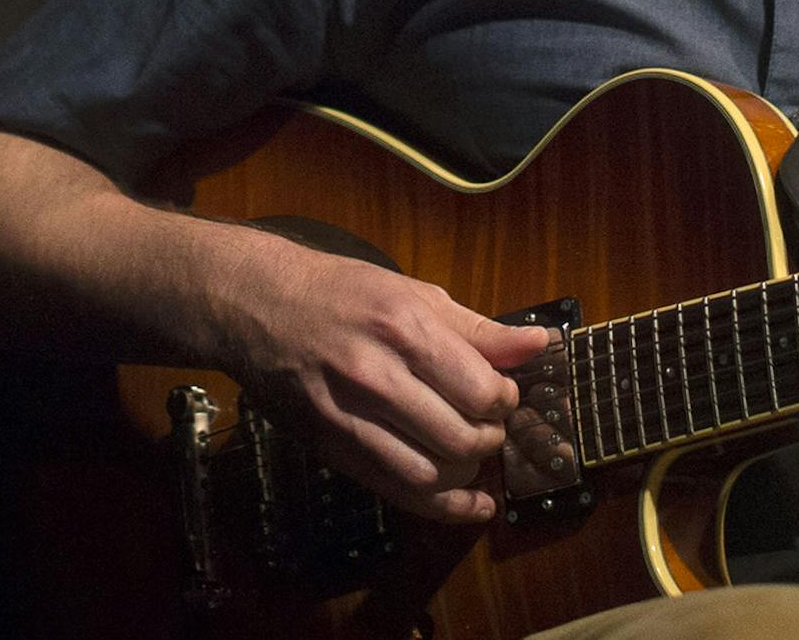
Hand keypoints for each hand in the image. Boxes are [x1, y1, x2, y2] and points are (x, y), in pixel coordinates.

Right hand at [212, 233, 552, 523]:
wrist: (258, 306)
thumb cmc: (343, 292)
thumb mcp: (416, 294)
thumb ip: (479, 329)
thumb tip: (540, 343)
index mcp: (405, 329)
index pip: (479, 388)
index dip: (505, 400)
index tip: (503, 394)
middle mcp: (376, 376)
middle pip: (458, 436)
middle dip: (490, 439)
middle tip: (490, 426)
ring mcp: (347, 417)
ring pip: (428, 473)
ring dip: (466, 473)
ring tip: (472, 454)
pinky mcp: (329, 447)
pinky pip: (393, 490)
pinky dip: (440, 506)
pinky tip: (469, 505)